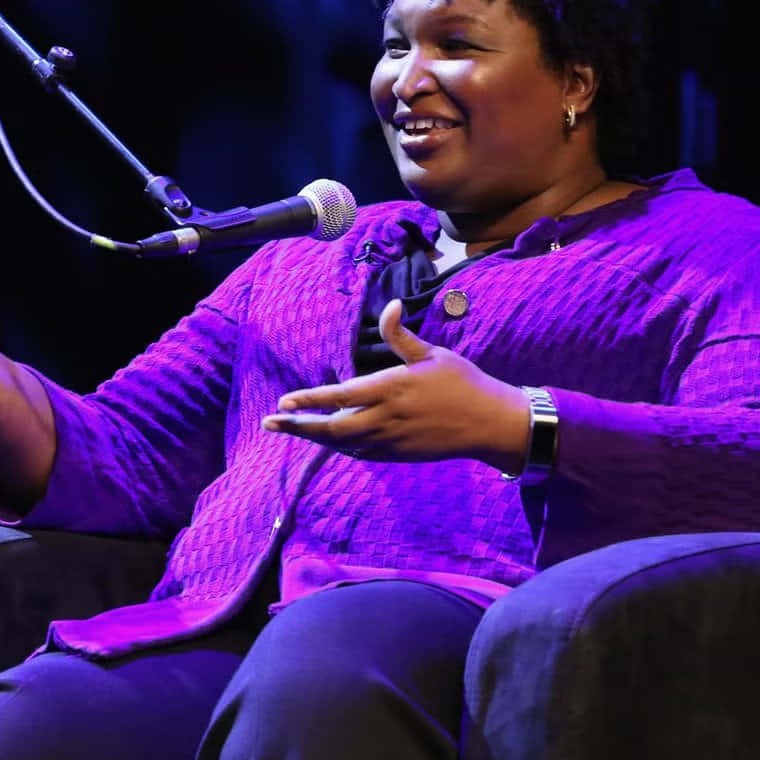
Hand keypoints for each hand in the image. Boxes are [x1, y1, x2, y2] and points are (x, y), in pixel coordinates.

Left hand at [262, 298, 528, 471]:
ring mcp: (391, 440)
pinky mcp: (399, 454)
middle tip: (270, 424)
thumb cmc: (462, 382)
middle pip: (331, 428)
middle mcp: (386, 418)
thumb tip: (390, 305)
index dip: (309, 400)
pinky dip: (340, 446)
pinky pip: (361, 452)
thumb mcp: (432, 354)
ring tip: (292, 429)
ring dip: (315, 437)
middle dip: (298, 427)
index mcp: (392, 388)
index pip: (340, 396)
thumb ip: (401, 335)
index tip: (284, 402)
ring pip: (343, 443)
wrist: (489, 424)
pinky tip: (328, 439)